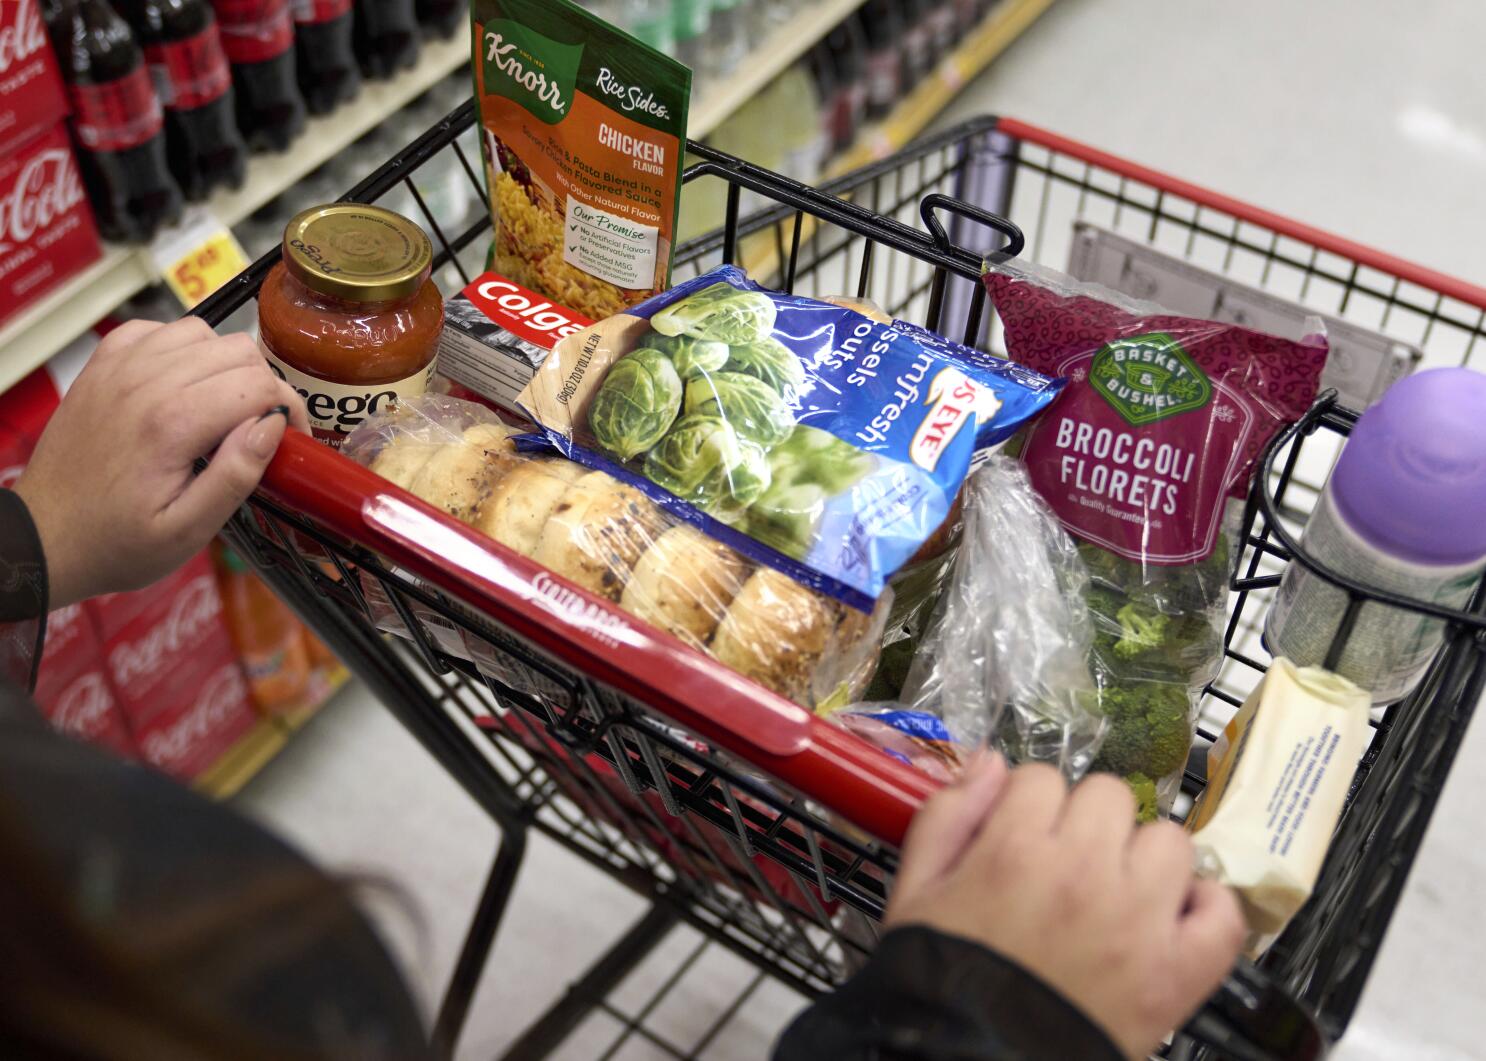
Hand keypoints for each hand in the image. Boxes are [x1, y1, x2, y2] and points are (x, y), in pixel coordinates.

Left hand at [14, 318, 308, 608]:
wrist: (47, 536)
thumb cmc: (118, 541)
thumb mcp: (188, 531)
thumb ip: (235, 475)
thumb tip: (272, 426)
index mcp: (172, 424)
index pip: (259, 384)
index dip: (289, 408)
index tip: (292, 436)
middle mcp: (145, 383)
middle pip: (237, 351)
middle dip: (264, 385)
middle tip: (262, 425)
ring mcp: (119, 368)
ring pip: (201, 332)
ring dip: (225, 364)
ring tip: (224, 405)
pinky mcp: (102, 366)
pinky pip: (157, 330)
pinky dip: (182, 348)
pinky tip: (183, 383)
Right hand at [887, 754, 1244, 1059]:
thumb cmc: (943, 979)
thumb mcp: (916, 890)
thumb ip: (948, 815)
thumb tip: (990, 762)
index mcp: (1014, 850)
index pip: (1041, 777)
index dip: (1027, 804)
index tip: (1021, 833)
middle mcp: (1083, 873)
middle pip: (1109, 795)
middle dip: (1084, 820)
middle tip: (1066, 861)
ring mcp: (1139, 922)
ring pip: (1169, 840)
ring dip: (1143, 857)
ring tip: (1116, 891)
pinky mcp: (1177, 973)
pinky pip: (1221, 912)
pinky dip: (1204, 908)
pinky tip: (1170, 918)